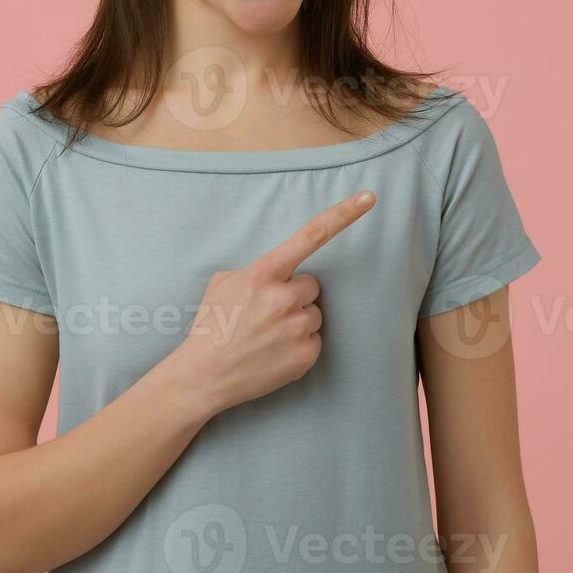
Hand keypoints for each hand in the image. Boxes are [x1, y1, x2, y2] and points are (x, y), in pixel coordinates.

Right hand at [174, 190, 375, 415]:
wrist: (203, 375)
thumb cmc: (211, 324)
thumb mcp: (224, 282)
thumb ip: (258, 270)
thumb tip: (279, 272)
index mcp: (265, 273)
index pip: (311, 235)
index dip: (343, 214)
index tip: (368, 197)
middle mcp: (285, 297)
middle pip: (311, 286)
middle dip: (294, 296)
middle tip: (266, 314)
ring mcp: (298, 328)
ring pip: (313, 314)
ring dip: (296, 321)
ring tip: (266, 336)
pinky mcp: (305, 355)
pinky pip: (314, 340)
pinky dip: (298, 346)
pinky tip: (273, 352)